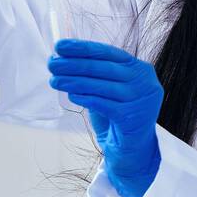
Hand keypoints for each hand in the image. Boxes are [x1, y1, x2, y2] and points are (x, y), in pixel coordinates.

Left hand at [48, 39, 162, 196]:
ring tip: (54, 79)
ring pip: (102, 85)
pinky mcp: (134, 117)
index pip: (109, 52)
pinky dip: (85, 98)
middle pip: (104, 67)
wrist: (134, 150)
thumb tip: (63, 59)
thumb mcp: (109, 90)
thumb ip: (95, 75)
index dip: (83, 48)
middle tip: (51, 63)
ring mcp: (142, 100)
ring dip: (74, 81)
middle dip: (74, 64)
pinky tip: (71, 95)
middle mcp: (145, 82)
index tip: (60, 46)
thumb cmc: (118, 117)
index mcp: (141, 70)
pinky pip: (103, 104)